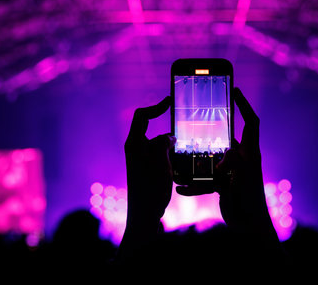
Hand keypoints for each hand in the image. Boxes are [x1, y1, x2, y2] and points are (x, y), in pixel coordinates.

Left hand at [123, 96, 174, 232]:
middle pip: (153, 131)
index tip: (170, 101)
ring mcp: (140, 158)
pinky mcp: (145, 166)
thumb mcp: (161, 165)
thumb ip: (164, 145)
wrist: (144, 216)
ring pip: (159, 144)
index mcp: (134, 144)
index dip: (156, 106)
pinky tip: (177, 169)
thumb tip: (169, 136)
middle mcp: (135, 148)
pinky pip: (159, 155)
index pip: (142, 116)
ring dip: (170, 150)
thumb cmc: (151, 192)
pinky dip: (169, 158)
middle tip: (184, 142)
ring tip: (179, 164)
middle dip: (168, 137)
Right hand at [177, 88, 277, 238]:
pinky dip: (193, 183)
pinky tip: (180, 188)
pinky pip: (204, 179)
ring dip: (197, 160)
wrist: (248, 227)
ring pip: (210, 159)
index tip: (234, 90)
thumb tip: (227, 151)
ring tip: (181, 156)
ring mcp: (230, 171)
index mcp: (250, 153)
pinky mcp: (222, 184)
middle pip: (224, 137)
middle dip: (211, 129)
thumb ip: (238, 163)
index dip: (244, 105)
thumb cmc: (252, 202)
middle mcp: (240, 158)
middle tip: (195, 120)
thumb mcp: (245, 180)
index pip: (251, 122)